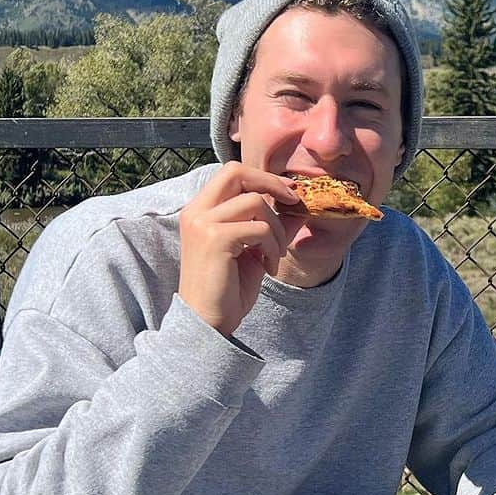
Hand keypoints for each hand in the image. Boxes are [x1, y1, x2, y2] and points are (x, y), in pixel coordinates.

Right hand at [178, 162, 300, 335]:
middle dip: (273, 183)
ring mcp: (202, 223)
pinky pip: (259, 228)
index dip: (264, 178)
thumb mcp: (255, 251)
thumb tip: (299, 205)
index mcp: (200, 210)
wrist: (208, 322)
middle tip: (295, 202)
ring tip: (276, 254)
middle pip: (237, 172)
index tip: (290, 194)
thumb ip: (271, 226)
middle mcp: (196, 211)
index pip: (232, 173)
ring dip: (276, 229)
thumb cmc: (228, 289)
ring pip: (255, 202)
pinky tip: (268, 266)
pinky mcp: (214, 239)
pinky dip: (272, 246)